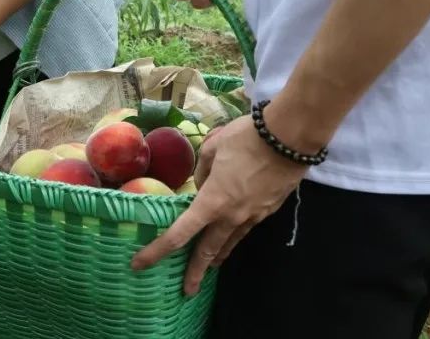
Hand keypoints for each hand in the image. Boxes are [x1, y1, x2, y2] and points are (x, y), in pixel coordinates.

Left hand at [129, 113, 306, 294]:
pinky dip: (233, 237)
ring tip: (209, 267)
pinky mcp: (267, 211)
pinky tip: (231, 236)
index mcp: (212, 201)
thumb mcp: (212, 148)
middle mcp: (231, 216)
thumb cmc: (246, 139)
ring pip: (229, 243)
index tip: (139, 264)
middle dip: (195, 272)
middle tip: (186, 291)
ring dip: (217, 257)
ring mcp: (251, 216)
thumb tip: (204, 185)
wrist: (289, 139)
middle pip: (208, 251)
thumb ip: (202, 171)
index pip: (179, 234)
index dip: (157, 251)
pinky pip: (244, 230)